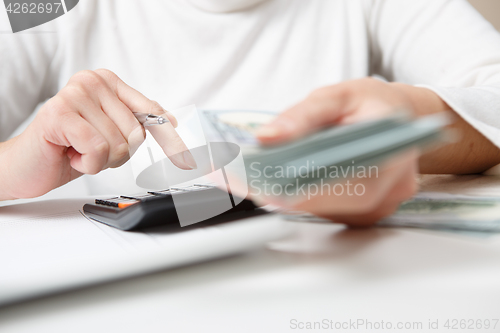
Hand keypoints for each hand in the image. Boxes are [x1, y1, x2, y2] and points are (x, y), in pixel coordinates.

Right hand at [0, 69, 189, 199]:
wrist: (30, 165)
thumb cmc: (70, 148)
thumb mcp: (111, 134)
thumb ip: (137, 124)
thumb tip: (171, 123)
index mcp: (108, 82)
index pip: (151, 110)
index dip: (168, 137)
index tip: (185, 158)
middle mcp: (92, 81)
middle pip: (136, 132)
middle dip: (118, 153)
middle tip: (93, 149)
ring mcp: (74, 94)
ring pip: (118, 144)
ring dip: (100, 160)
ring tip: (78, 150)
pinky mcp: (60, 113)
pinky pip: (98, 149)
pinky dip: (88, 163)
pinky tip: (71, 154)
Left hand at [255, 78, 419, 225]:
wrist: (398, 116)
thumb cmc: (371, 103)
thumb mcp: (336, 96)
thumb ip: (301, 115)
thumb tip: (267, 137)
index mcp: (391, 154)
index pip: (339, 182)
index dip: (296, 186)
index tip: (255, 181)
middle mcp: (390, 188)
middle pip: (328, 202)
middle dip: (281, 192)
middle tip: (240, 179)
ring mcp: (379, 205)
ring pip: (324, 210)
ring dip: (287, 196)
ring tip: (251, 177)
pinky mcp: (365, 212)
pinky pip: (327, 210)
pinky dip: (301, 196)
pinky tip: (278, 181)